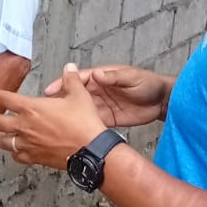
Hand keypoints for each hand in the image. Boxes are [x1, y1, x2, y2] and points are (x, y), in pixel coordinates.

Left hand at [0, 65, 106, 169]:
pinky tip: (15, 152)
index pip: (6, 98)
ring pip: (3, 141)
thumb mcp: (80, 96)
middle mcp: (25, 126)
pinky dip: (14, 153)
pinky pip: (17, 156)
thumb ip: (71, 81)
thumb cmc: (84, 124)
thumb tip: (69, 68)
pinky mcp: (34, 158)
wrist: (90, 150)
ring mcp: (28, 143)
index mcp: (32, 108)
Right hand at [46, 64, 170, 128]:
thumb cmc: (148, 84)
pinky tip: (71, 133)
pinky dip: (81, 127)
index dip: (63, 84)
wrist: (162, 102)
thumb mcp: (130, 77)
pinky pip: (90, 122)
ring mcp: (100, 106)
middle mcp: (97, 91)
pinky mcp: (106, 120)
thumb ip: (113, 77)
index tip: (50, 90)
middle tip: (44, 109)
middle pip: (73, 96)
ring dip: (67, 115)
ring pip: (79, 110)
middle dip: (59, 101)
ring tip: (52, 123)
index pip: (77, 80)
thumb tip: (96, 74)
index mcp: (101, 78)